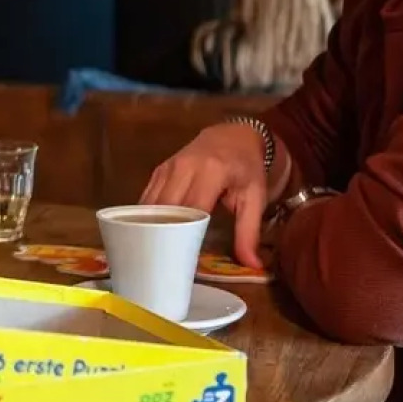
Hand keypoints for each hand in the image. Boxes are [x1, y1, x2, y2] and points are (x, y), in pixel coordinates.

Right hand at [141, 122, 269, 267]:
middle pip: (167, 207)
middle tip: (168, 259)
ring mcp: (168, 167)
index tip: (186, 258)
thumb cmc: (246, 169)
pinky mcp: (159, 170)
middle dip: (165, 234)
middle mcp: (185, 167)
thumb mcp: (255, 198)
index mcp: (212, 172)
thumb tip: (253, 265)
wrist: (233, 135)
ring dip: (152, 226)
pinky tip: (150, 231)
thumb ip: (250, 231)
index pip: (193, 209)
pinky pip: (147, 197)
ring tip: (156, 249)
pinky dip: (147, 215)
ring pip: (152, 203)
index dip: (187, 235)